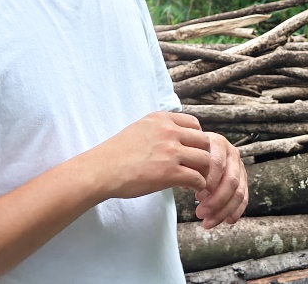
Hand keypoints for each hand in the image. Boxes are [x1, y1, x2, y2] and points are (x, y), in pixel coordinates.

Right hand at [94, 112, 210, 199]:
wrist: (102, 170)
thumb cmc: (117, 153)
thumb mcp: (140, 128)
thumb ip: (160, 128)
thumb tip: (177, 136)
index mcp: (161, 119)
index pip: (194, 124)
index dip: (196, 138)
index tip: (192, 150)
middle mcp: (169, 132)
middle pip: (204, 141)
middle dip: (203, 154)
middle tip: (198, 166)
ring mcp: (171, 152)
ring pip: (205, 159)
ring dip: (203, 170)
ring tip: (196, 178)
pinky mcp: (170, 173)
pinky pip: (197, 178)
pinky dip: (199, 184)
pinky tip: (191, 188)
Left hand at [193, 133, 247, 228]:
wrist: (196, 151)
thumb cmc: (189, 155)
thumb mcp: (186, 156)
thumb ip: (189, 167)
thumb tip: (190, 184)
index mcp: (218, 143)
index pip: (218, 164)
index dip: (209, 181)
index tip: (197, 196)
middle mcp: (232, 153)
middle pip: (231, 180)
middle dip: (216, 200)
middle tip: (200, 213)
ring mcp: (239, 167)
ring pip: (238, 192)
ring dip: (224, 210)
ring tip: (207, 222)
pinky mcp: (243, 180)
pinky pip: (243, 198)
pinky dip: (235, 211)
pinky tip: (226, 220)